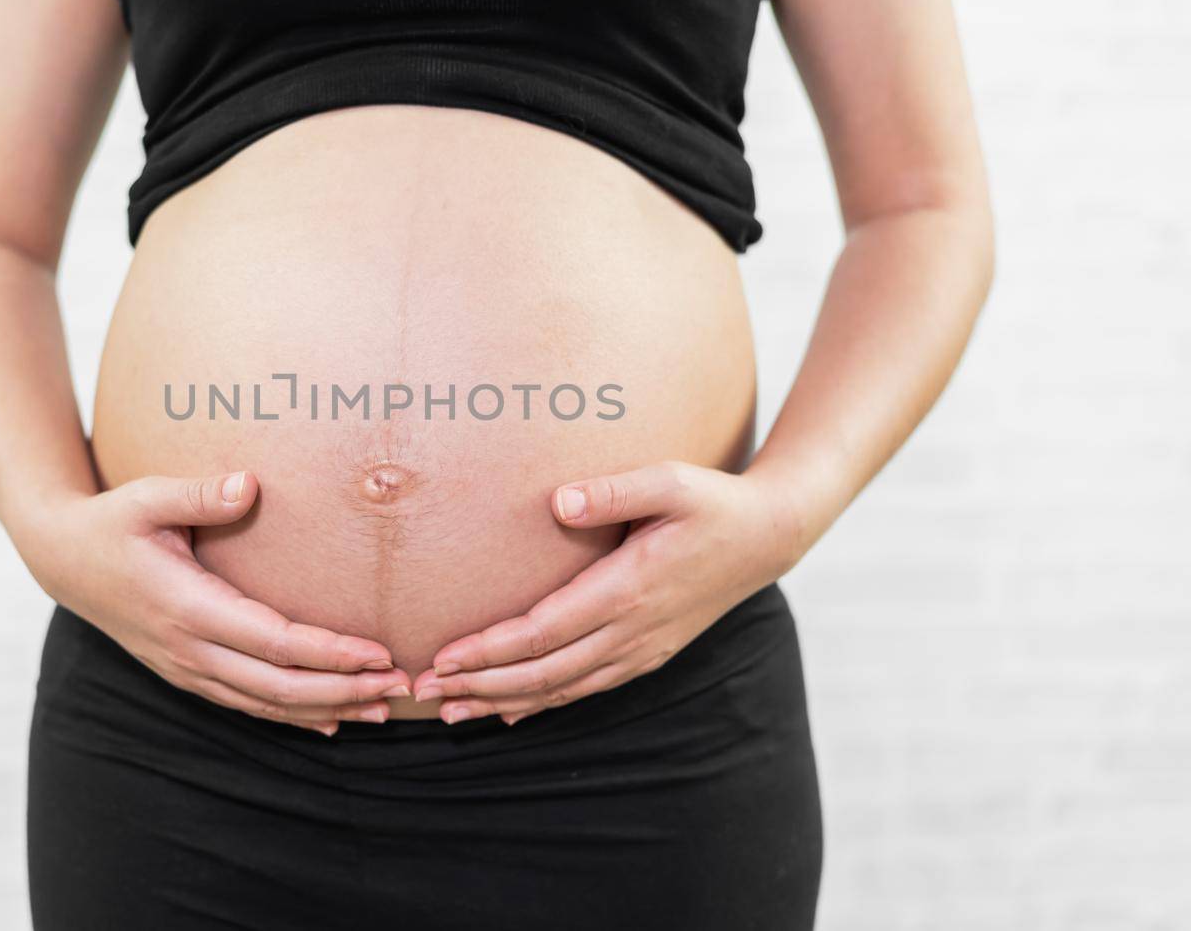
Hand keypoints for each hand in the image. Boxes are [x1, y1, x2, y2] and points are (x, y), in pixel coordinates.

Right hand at [12, 471, 410, 735]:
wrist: (64, 560)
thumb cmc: (112, 522)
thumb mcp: (146, 497)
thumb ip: (198, 493)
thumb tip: (249, 484)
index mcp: (186, 606)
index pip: (273, 641)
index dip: (329, 653)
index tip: (378, 652)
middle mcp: (189, 648)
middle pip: (278, 686)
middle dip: (344, 690)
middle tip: (399, 686)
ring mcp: (186, 668)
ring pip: (265, 704)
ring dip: (326, 709)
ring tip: (382, 708)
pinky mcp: (186, 673)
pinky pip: (246, 705)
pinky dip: (291, 716)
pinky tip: (330, 721)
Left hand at [410, 461, 802, 724]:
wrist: (767, 537)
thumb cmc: (712, 502)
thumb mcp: (669, 481)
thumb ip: (613, 492)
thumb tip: (558, 501)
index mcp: (628, 589)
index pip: (544, 632)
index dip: (490, 650)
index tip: (444, 656)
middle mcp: (631, 631)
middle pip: (543, 672)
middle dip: (480, 685)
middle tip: (425, 690)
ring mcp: (641, 650)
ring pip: (562, 689)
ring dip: (503, 701)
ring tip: (450, 710)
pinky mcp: (647, 654)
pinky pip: (585, 688)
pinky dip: (542, 702)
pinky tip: (507, 709)